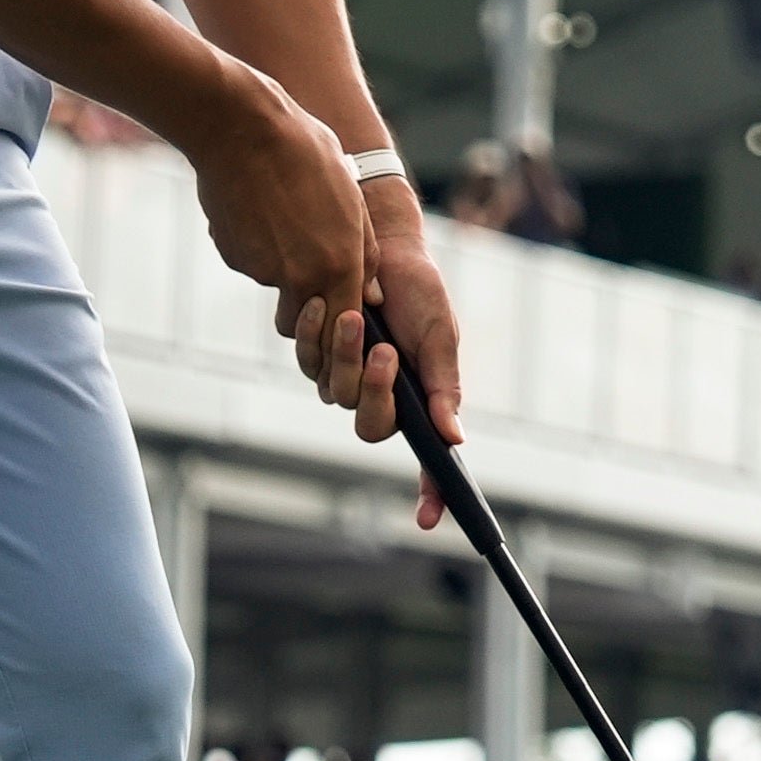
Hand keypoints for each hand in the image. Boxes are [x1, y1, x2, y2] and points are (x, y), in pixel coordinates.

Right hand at [181, 69, 372, 329]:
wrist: (240, 128)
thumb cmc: (305, 151)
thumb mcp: (351, 196)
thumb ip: (365, 252)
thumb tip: (371, 293)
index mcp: (338, 264)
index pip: (344, 324)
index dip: (342, 325)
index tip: (340, 312)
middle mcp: (299, 276)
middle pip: (302, 323)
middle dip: (306, 312)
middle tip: (307, 272)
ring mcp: (261, 269)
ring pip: (276, 285)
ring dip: (282, 267)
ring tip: (285, 213)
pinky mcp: (233, 255)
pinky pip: (252, 262)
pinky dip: (257, 247)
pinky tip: (259, 207)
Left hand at [270, 195, 467, 524]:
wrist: (379, 242)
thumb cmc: (418, 290)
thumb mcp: (440, 334)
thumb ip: (445, 387)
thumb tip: (455, 440)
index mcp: (418, 398)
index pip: (427, 458)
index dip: (429, 493)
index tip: (426, 519)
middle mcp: (379, 395)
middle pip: (369, 425)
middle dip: (374, 389)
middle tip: (384, 350)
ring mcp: (342, 375)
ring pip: (333, 392)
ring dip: (342, 353)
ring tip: (352, 312)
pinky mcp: (313, 352)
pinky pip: (305, 360)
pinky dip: (314, 334)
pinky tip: (324, 303)